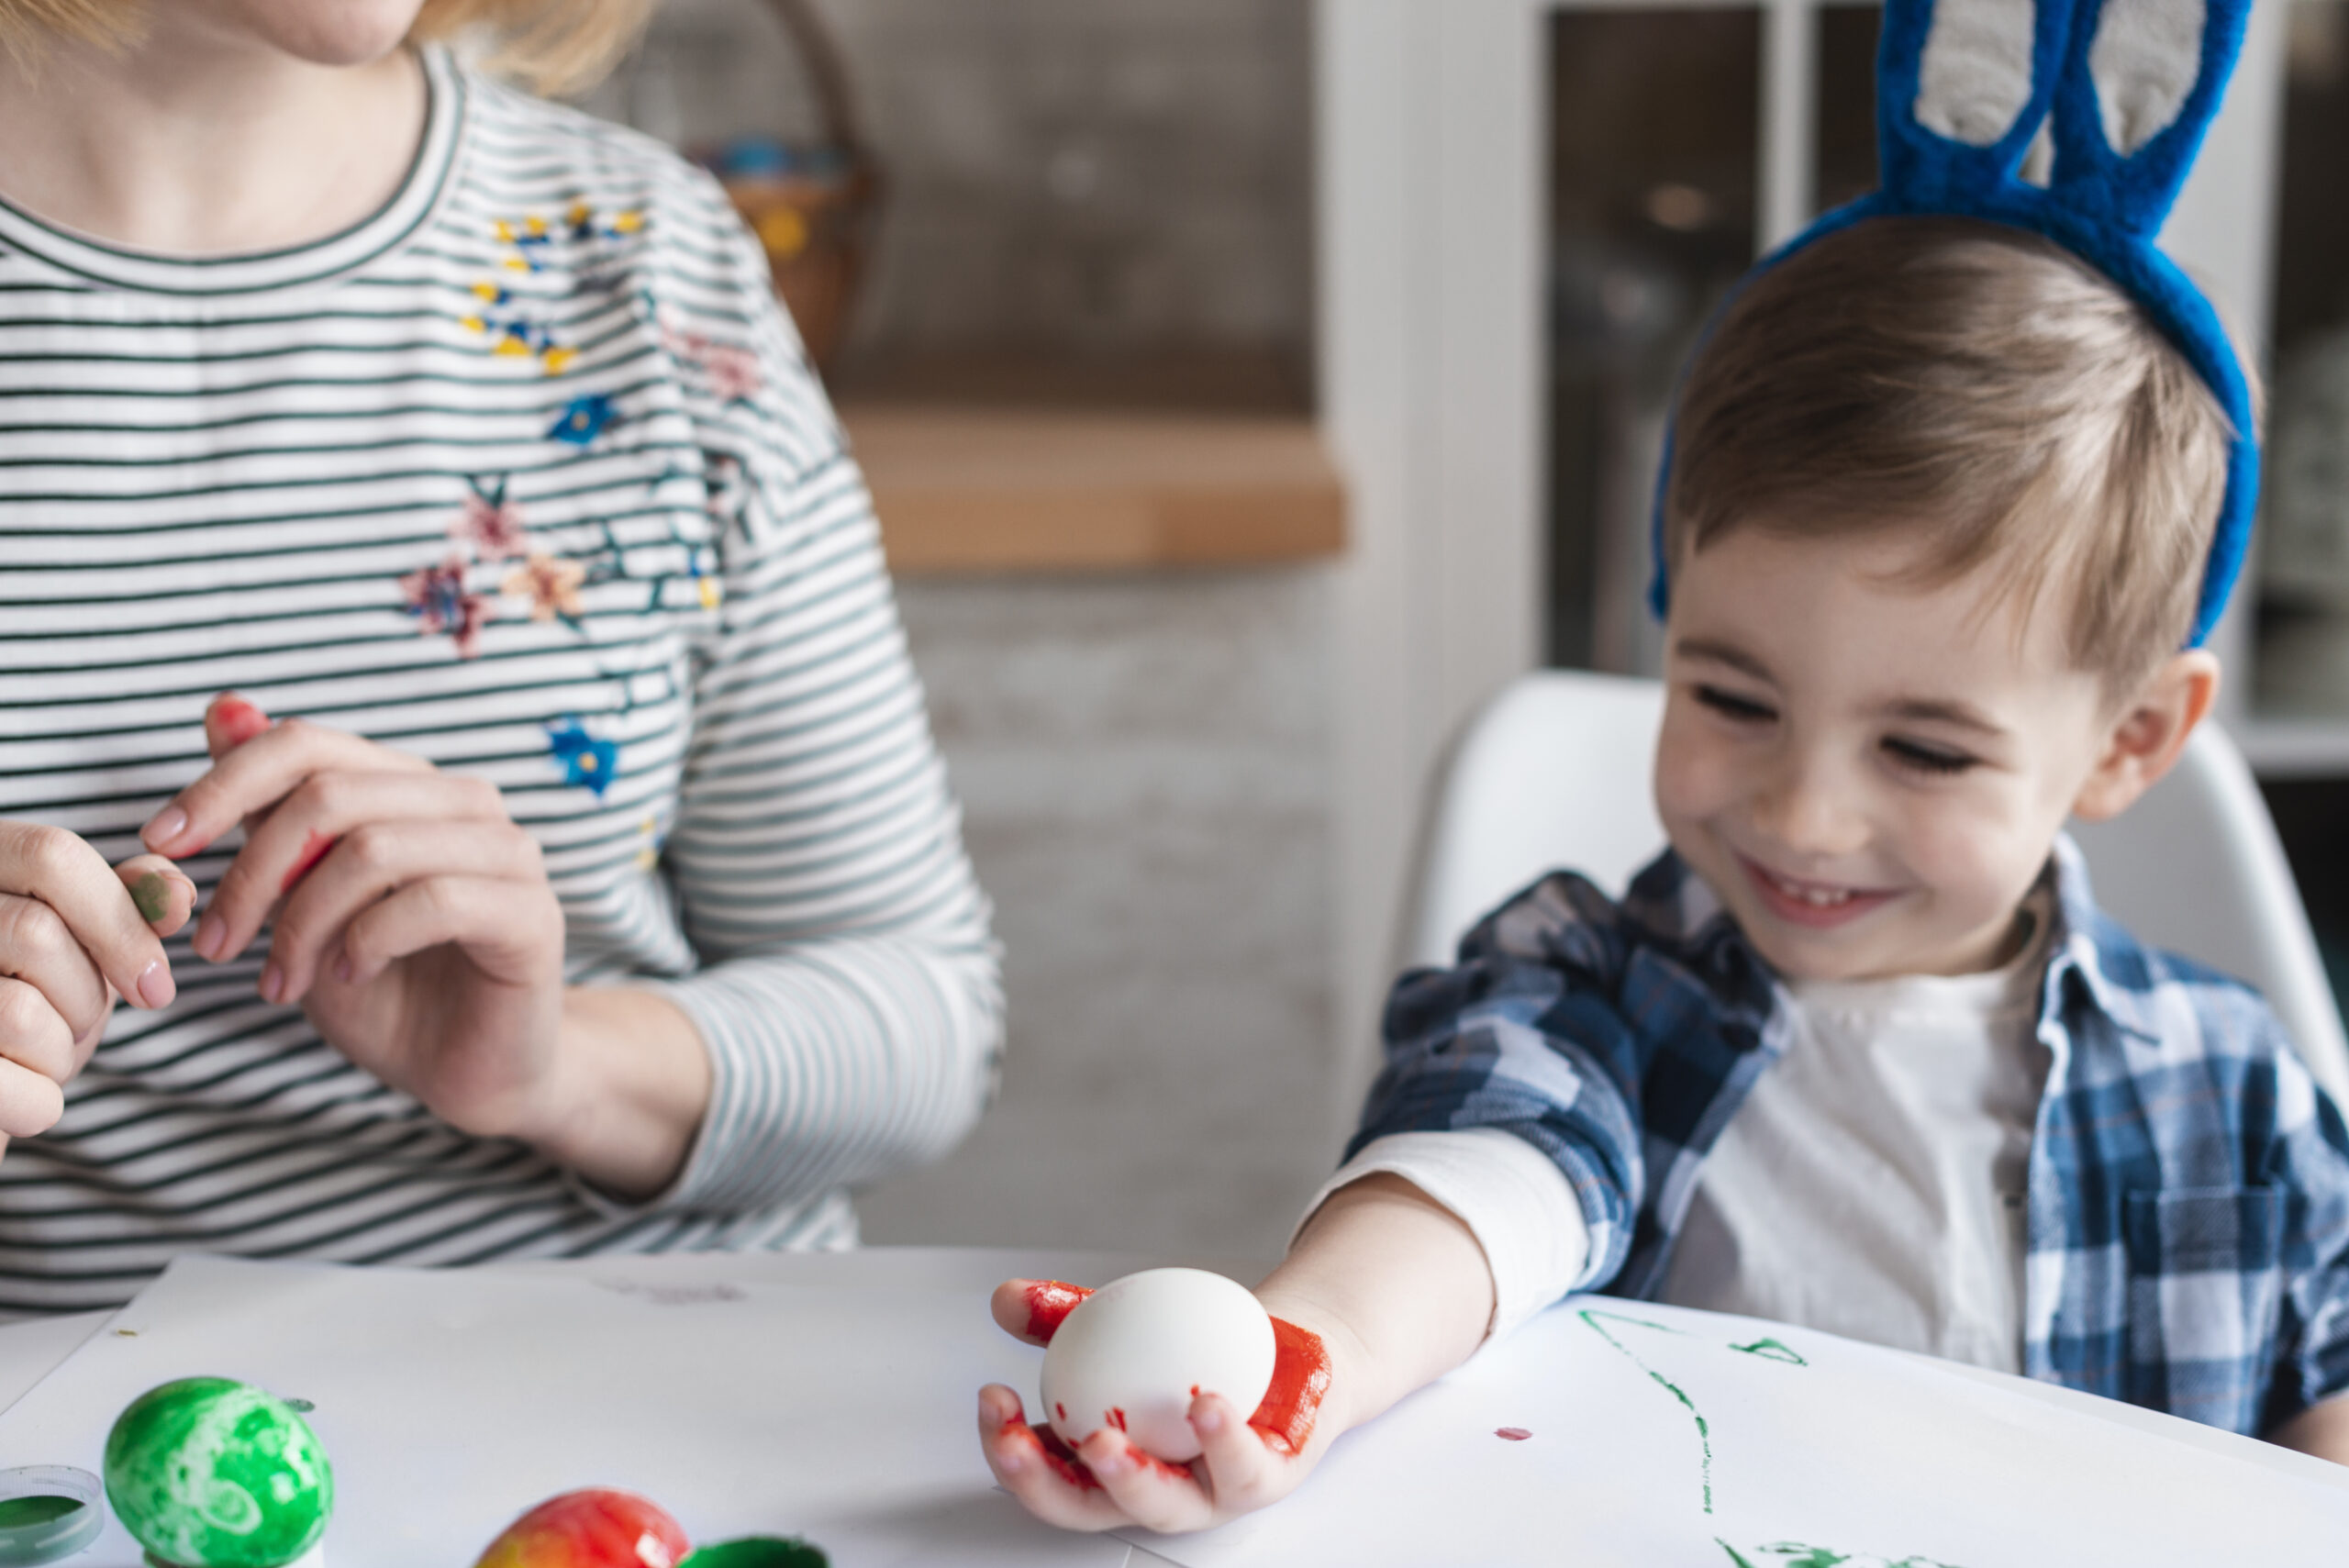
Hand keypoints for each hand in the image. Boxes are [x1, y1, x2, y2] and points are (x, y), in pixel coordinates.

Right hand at [0, 821, 194, 1153]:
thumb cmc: (32, 1000)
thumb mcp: (84, 946)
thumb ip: (131, 905)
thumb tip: (176, 894)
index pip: (52, 856)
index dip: (121, 920)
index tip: (156, 985)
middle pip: (36, 933)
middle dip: (85, 995)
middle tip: (76, 1024)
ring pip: (19, 1012)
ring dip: (59, 1052)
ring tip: (40, 1055)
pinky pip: (1, 1083)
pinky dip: (38, 1104)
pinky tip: (27, 1099)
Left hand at [141, 693, 571, 1144]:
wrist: (467, 1071)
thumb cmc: (385, 987)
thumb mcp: (302, 899)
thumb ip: (270, 814)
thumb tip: (222, 708)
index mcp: (410, 786)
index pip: (309, 744)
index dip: (224, 784)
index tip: (160, 844)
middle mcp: (465, 803)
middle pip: (331, 795)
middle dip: (252, 874)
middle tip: (216, 946)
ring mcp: (508, 854)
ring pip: (373, 849)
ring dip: (302, 923)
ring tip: (280, 982)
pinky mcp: (533, 914)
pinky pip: (430, 902)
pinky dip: (366, 943)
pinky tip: (348, 975)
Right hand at [976, 1278, 1341, 1532]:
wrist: (1289, 1356)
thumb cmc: (1202, 1354)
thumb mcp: (1125, 1325)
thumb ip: (1063, 1315)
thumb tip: (1008, 1298)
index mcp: (1111, 1461)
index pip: (1046, 1473)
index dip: (1009, 1449)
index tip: (992, 1398)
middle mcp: (1154, 1489)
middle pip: (1087, 1508)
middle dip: (1044, 1485)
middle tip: (1018, 1444)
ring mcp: (1208, 1494)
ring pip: (1163, 1505)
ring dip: (1128, 1478)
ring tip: (1102, 1440)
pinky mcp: (1264, 1481)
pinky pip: (1241, 1467)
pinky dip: (1220, 1437)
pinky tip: (1205, 1404)